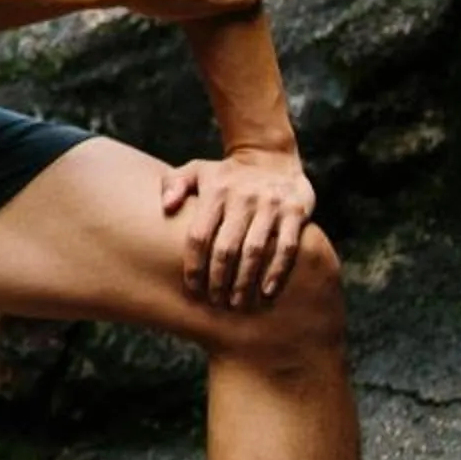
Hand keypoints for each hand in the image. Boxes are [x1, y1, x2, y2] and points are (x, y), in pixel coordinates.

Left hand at [161, 147, 316, 309]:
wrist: (270, 156)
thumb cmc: (226, 173)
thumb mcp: (196, 170)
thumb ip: (174, 185)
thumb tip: (165, 207)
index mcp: (215, 193)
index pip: (199, 234)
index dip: (194, 264)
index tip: (191, 287)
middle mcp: (242, 200)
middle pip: (226, 247)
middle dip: (219, 278)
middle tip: (215, 301)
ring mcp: (270, 206)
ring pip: (255, 250)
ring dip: (245, 280)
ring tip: (237, 302)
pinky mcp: (294, 212)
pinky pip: (287, 247)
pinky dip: (277, 271)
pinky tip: (266, 291)